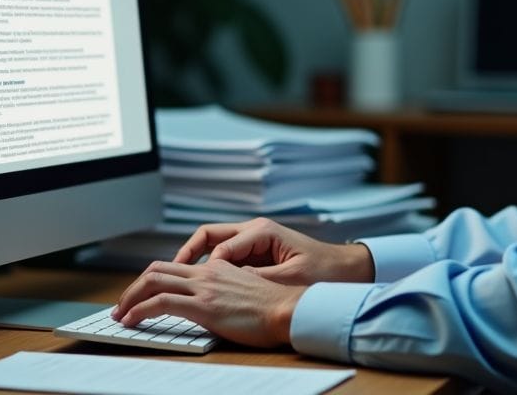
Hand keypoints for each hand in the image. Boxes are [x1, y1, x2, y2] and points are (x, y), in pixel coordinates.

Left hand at [113, 259, 305, 347]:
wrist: (289, 310)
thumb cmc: (274, 308)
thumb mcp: (246, 292)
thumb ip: (226, 292)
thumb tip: (214, 304)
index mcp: (217, 268)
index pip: (174, 267)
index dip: (152, 280)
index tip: (141, 296)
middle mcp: (206, 272)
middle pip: (157, 270)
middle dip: (134, 287)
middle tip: (122, 304)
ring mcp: (203, 287)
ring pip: (153, 281)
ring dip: (130, 298)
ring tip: (120, 314)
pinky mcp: (203, 305)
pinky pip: (161, 303)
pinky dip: (139, 310)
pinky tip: (131, 321)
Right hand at [173, 217, 374, 284]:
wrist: (346, 269)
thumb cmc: (324, 270)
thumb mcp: (291, 277)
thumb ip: (258, 278)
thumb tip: (228, 283)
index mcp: (261, 231)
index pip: (220, 247)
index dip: (207, 268)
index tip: (197, 286)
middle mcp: (254, 230)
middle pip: (208, 236)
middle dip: (187, 253)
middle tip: (170, 272)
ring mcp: (253, 240)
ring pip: (213, 244)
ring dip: (196, 259)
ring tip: (180, 278)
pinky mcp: (255, 252)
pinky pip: (224, 256)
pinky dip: (210, 266)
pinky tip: (203, 283)